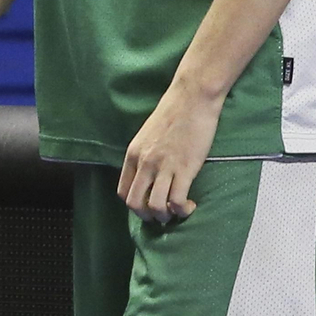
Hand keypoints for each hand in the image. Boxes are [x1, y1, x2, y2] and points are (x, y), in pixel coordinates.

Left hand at [117, 82, 224, 222]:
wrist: (191, 98)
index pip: (123, 191)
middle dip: (147, 217)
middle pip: (135, 204)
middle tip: (161, 215)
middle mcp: (144, 163)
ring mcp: (163, 167)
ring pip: (155, 207)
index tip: (149, 205)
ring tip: (176, 211)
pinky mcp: (184, 169)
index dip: (135, 205)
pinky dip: (182, 210)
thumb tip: (147, 175)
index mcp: (133, 154)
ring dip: (165, 217)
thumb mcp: (147, 135)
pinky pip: (177, 202)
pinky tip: (190, 205)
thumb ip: (144, 155)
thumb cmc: (173, 114)